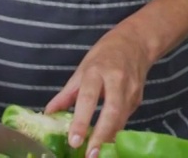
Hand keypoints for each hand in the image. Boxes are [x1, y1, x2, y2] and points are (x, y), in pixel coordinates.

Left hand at [46, 26, 154, 157]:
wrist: (136, 42)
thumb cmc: (105, 54)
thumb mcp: (82, 68)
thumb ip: (66, 93)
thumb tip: (48, 114)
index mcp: (97, 71)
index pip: (88, 98)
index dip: (81, 120)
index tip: (74, 140)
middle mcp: (116, 80)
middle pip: (111, 111)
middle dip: (101, 135)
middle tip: (90, 155)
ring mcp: (131, 89)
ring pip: (121, 118)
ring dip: (108, 138)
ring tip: (96, 154)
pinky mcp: (138, 98)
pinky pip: (125, 119)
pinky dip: (115, 132)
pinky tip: (106, 143)